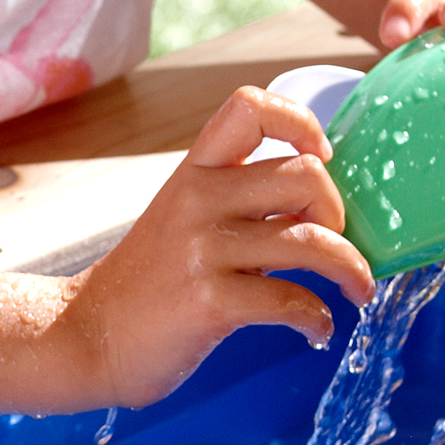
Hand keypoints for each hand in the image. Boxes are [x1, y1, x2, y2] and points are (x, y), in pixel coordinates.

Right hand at [59, 85, 377, 406]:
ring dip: (352, 268)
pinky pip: (292, 301)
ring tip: (358, 288)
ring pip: (311, 240)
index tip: (320, 157)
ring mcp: (202, 250)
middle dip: (338, 211)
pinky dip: (319, 319)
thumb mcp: (182, 220)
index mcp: (194, 172)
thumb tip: (319, 204)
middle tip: (335, 240)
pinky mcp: (210, 303)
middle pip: (304, 174)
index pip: (250, 107)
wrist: (86, 338)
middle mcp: (198, 200)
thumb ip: (238, 202)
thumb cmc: (146, 283)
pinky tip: (316, 329)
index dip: (300, 122)